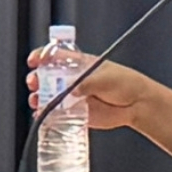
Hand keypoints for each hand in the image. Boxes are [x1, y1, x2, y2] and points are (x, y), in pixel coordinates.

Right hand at [24, 54, 149, 132]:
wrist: (137, 104)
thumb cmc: (124, 83)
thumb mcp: (103, 77)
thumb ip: (85, 83)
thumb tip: (70, 90)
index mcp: (78, 64)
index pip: (55, 56)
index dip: (42, 56)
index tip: (34, 61)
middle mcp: (72, 79)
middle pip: (46, 76)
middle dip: (36, 78)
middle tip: (35, 83)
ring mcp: (72, 96)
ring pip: (48, 95)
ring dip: (38, 97)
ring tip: (37, 101)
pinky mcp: (75, 112)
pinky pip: (56, 114)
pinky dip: (47, 115)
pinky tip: (43, 115)